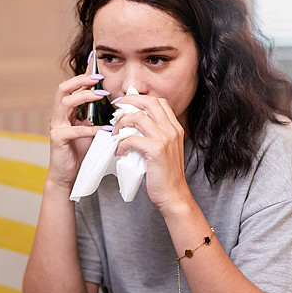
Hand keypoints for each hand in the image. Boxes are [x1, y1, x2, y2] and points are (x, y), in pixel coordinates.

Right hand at [46, 74, 106, 188]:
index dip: (84, 74)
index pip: (73, 86)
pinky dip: (91, 128)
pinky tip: (105, 128)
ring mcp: (57, 126)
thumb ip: (96, 115)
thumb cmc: (79, 151)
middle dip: (81, 80)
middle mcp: (59, 115)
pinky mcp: (58, 138)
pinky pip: (75, 129)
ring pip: (66, 102)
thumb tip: (114, 103)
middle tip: (99, 78)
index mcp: (66, 110)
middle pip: (64, 88)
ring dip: (84, 96)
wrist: (68, 175)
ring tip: (101, 95)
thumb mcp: (91, 129)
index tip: (96, 62)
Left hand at [112, 95, 192, 212]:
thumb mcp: (166, 149)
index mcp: (175, 127)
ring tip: (116, 134)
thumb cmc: (166, 174)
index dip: (141, 98)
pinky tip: (120, 151)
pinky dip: (122, 144)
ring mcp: (165, 139)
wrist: (173, 194)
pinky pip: (132, 138)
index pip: (159, 102)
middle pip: (149, 102)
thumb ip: (155, 134)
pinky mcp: (156, 150)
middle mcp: (172, 130)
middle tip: (116, 109)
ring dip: (122, 123)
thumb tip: (133, 125)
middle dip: (129, 101)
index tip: (126, 103)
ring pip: (138, 117)